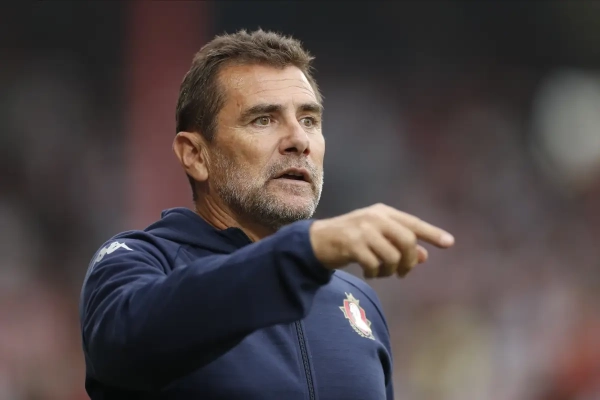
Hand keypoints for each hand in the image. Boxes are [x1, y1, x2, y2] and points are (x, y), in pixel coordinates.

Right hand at [309, 203, 453, 277]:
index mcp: (383, 212)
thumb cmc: (351, 239)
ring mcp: (363, 229)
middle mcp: (375, 217)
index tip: (449, 243)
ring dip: (390, 270)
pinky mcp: (351, 244)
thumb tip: (424, 257)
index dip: (432, 233)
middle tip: (404, 272)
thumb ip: (399, 244)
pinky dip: (375, 273)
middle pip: (407, 240)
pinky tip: (370, 273)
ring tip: (381, 273)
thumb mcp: (376, 238)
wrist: (317, 240)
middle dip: (410, 261)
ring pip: (392, 255)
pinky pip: (374, 264)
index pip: (413, 223)